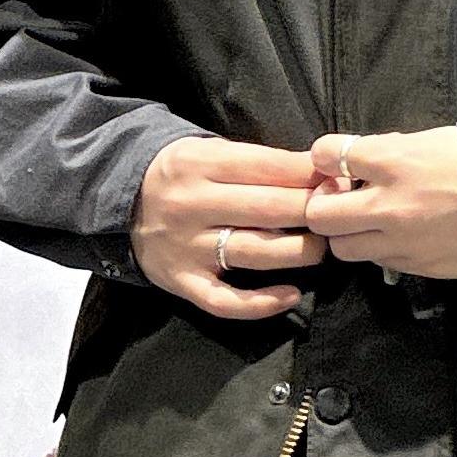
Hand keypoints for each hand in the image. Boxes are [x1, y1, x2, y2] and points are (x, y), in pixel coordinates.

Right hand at [130, 135, 348, 318]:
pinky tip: (291, 295)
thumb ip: (258, 163)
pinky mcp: (182, 282)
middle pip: (268, 209)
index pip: (267, 167)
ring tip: (321, 247)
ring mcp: (187, 247)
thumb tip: (321, 174)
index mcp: (201, 165)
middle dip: (313, 210)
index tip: (339, 180)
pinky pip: (226, 301)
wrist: (117, 199)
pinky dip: (261, 303)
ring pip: (255, 252)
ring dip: (299, 251)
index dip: (310, 175)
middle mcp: (192, 205)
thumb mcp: (210, 153)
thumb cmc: (181, 174)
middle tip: (340, 214)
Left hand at [304, 125, 456, 278]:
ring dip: (348, 234)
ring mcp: (401, 241)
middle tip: (340, 199)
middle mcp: (389, 205)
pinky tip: (400, 235)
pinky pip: (379, 261)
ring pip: (343, 248)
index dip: (325, 156)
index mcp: (393, 162)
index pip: (328, 155)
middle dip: (323, 206)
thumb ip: (388, 151)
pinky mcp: (417, 266)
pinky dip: (380, 249)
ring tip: (368, 222)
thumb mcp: (431, 141)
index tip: (333, 160)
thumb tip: (357, 159)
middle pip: (321, 215)